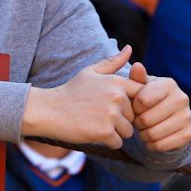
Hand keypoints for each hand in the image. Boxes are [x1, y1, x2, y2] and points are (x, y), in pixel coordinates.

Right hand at [22, 46, 142, 148]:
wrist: (49, 110)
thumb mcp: (90, 72)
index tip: (111, 106)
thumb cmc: (71, 91)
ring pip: (128, 131)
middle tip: (98, 115)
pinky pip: (118, 143)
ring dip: (115, 132)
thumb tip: (129, 48)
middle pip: (134, 117)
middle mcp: (117, 97)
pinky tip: (91, 132)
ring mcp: (112, 115)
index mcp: (117, 82)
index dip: (128, 105)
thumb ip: (113, 62)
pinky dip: (107, 142)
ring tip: (95, 123)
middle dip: (121, 120)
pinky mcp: (105, 132)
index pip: (141, 97)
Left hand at [126, 61, 190, 152]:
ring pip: (153, 134)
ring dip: (142, 134)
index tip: (135, 107)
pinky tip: (151, 137)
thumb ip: (136, 78)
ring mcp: (187, 118)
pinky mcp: (188, 135)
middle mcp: (181, 99)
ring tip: (144, 128)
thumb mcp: (141, 87)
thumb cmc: (148, 98)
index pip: (142, 100)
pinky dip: (151, 144)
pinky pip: (160, 145)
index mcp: (169, 84)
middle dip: (137, 123)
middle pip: (146, 120)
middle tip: (138, 120)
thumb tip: (137, 66)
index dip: (133, 107)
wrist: (168, 116)